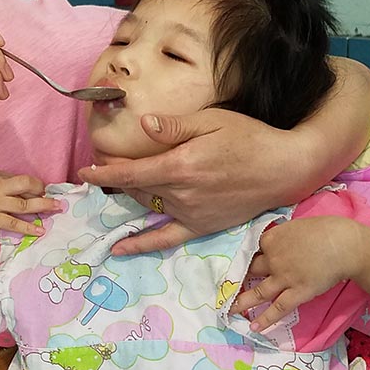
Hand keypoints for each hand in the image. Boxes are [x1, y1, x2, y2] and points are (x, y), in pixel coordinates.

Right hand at [0, 171, 57, 235]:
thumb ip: (3, 180)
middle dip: (43, 192)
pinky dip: (28, 227)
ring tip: (56, 209)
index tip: (45, 191)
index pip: (24, 179)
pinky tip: (39, 231)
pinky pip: (13, 223)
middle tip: (57, 199)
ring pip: (23, 205)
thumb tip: (23, 185)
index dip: (37, 184)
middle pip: (26, 186)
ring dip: (42, 207)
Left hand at [80, 108, 303, 254]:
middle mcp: (182, 194)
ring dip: (128, 196)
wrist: (284, 169)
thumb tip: (143, 124)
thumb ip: (174, 126)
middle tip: (105, 162)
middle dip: (115, 176)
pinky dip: (141, 244)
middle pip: (135, 188)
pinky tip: (120, 248)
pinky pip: (166, 238)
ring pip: (147, 205)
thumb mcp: (211, 121)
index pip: (130, 173)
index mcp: (180, 166)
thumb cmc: (248, 137)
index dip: (104, 172)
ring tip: (114, 184)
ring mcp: (191, 213)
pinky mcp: (202, 226)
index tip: (84, 170)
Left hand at [228, 215, 365, 331]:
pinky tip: (254, 326)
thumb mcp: (296, 226)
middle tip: (226, 288)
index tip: (242, 264)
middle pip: (250, 270)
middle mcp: (273, 259)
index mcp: (271, 239)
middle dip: (238, 279)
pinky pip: (278, 308)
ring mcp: (284, 277)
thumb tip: (278, 243)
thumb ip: (282, 236)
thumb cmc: (325, 229)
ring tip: (228, 310)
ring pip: (258, 292)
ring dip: (242, 302)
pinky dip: (266, 318)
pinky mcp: (298, 292)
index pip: (252, 249)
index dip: (248, 257)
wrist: (345, 244)